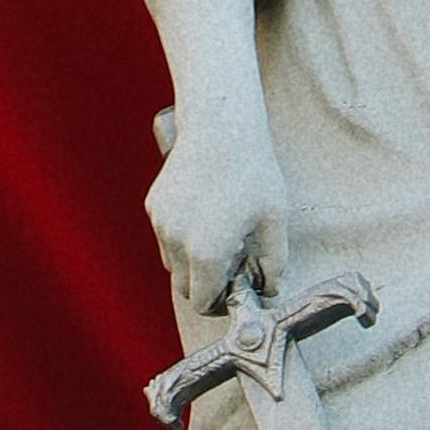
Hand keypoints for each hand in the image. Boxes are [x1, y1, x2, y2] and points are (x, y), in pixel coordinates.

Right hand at [150, 94, 292, 318]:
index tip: (236, 287)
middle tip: (232, 262)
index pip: (202, 303)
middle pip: (185, 287)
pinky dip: (181, 237)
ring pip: (172, 262)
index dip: (221, 301)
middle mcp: (176, 243)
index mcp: (206, 253)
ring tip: (220, 234)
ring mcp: (161, 223)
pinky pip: (165, 236)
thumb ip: (274, 264)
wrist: (221, 126)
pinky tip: (205, 213)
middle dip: (207, 284)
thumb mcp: (275, 220)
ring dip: (193, 261)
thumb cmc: (253, 171)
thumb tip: (269, 290)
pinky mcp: (154, 205)